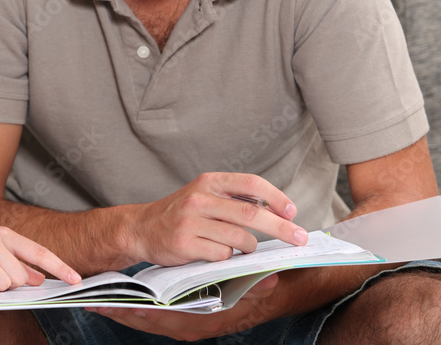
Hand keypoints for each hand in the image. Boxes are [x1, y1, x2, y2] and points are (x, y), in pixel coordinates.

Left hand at [86, 272, 282, 339]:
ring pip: (146, 322)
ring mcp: (183, 326)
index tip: (114, 305)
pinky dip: (135, 312)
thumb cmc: (257, 290)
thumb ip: (256, 285)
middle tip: (95, 305)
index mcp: (202, 322)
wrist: (264, 297)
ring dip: (124, 313)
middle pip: (146, 323)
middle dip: (120, 315)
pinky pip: (152, 319)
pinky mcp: (180, 321)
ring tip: (100, 302)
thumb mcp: (258, 285)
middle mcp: (190, 327)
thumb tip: (265, 280)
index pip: (161, 318)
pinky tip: (122, 301)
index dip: (136, 312)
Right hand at [127, 173, 307, 266]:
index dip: (276, 197)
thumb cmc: (180, 214)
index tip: (293, 212)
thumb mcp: (204, 195)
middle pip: (251, 214)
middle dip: (282, 228)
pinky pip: (222, 255)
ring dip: (248, 248)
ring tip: (238, 247)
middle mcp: (199, 198)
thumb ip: (234, 199)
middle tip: (299, 238)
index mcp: (208, 181)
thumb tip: (277, 211)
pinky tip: (212, 252)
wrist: (141, 228)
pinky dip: (226, 258)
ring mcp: (190, 221)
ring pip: (240, 239)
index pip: (250, 183)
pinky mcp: (185, 244)